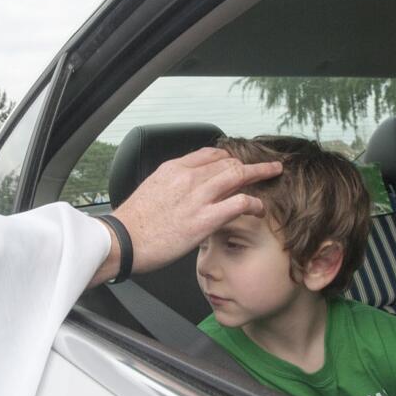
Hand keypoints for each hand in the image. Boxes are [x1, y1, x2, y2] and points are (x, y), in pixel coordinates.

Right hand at [89, 147, 280, 286]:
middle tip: (266, 166)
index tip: (237, 162)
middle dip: (249, 164)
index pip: (209, 154)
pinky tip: (260, 209)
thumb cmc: (133, 223)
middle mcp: (188, 177)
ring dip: (260, 173)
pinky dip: (254, 204)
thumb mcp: (151, 191)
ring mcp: (198, 197)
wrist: (122, 241)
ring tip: (274, 175)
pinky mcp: (205, 219)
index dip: (228, 157)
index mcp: (173, 169)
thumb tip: (182, 192)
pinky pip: (239, 203)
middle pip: (228, 162)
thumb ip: (170, 186)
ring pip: (238, 175)